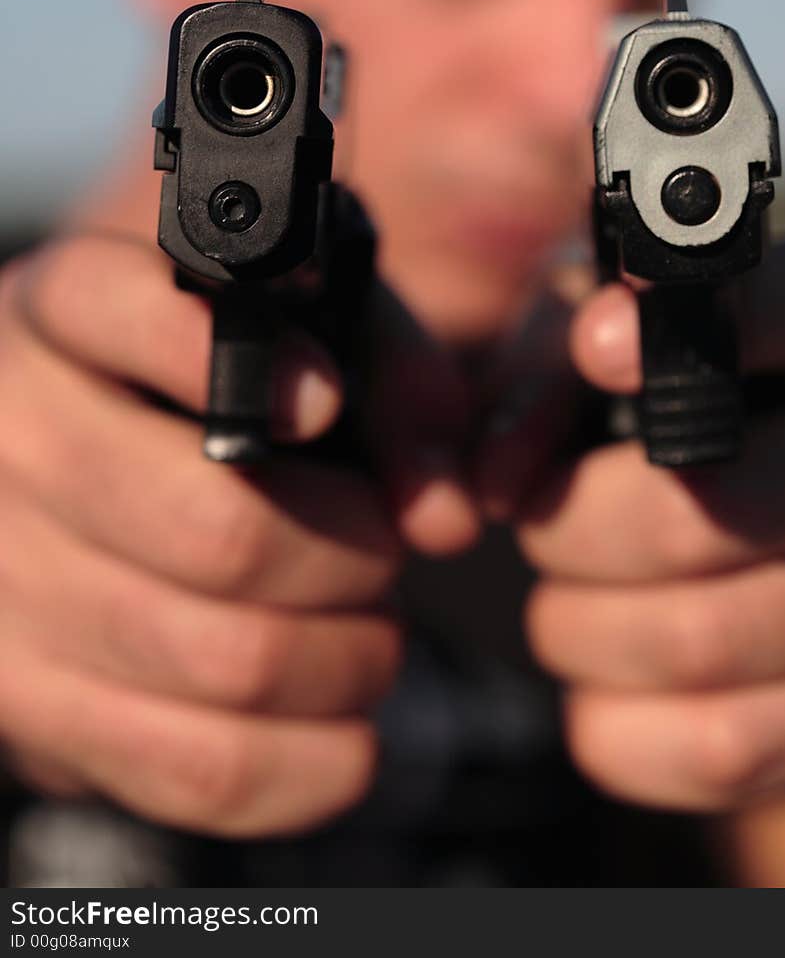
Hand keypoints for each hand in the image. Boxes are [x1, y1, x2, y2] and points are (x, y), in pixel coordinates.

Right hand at [0, 231, 474, 835]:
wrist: (70, 481)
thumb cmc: (209, 391)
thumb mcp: (299, 329)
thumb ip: (392, 381)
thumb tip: (444, 518)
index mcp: (71, 311)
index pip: (128, 317)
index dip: (251, 369)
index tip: (325, 401)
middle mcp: (17, 440)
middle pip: (220, 533)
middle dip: (352, 556)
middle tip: (380, 548)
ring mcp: (6, 584)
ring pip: (227, 664)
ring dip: (349, 659)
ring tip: (368, 626)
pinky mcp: (29, 705)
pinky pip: (201, 768)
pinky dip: (315, 759)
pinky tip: (345, 720)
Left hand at [516, 233, 784, 809]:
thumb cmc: (667, 406)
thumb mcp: (606, 342)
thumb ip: (544, 375)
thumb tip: (498, 485)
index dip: (683, 332)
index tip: (598, 346)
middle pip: (700, 516)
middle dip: (571, 529)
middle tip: (546, 519)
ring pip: (700, 647)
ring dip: (581, 630)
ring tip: (572, 596)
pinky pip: (721, 753)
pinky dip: (621, 726)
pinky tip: (613, 679)